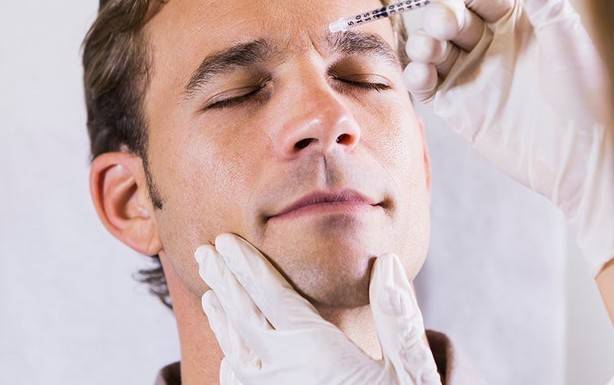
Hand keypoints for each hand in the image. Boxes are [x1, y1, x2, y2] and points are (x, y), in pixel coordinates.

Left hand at [195, 234, 441, 384]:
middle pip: (242, 317)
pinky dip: (229, 363)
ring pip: (234, 351)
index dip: (247, 265)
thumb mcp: (409, 370)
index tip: (227, 241)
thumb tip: (389, 263)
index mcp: (315, 350)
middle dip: (223, 281)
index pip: (271, 295)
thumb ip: (397, 317)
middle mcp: (282, 371)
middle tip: (204, 253)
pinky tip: (229, 356)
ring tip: (210, 295)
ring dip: (221, 319)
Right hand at [403, 0, 613, 274]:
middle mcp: (491, 42)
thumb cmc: (590, 90)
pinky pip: (428, 85)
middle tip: (446, 22)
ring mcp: (473, 75)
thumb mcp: (564, 29)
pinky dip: (417, 77)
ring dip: (423, 42)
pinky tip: (421, 74)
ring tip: (430, 49)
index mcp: (517, 17)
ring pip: (431, 47)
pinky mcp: (460, 109)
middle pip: (448, 14)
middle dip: (440, 14)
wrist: (589, 153)